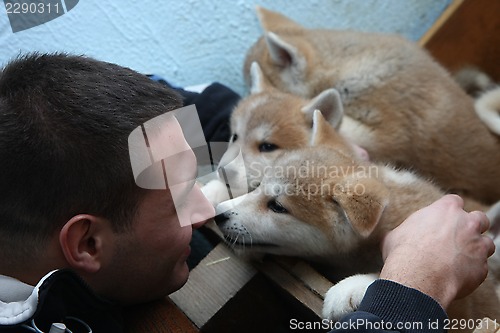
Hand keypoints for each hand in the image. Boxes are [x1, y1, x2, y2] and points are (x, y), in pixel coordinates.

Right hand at [380, 194, 494, 308]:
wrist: (417, 277)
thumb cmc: (404, 253)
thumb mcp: (395, 235)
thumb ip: (405, 231)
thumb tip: (395, 236)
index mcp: (445, 210)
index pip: (455, 201)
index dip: (450, 211)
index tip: (443, 220)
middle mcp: (467, 223)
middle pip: (480, 218)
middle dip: (472, 227)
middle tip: (458, 238)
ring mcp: (477, 246)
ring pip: (487, 244)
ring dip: (476, 250)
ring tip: (459, 259)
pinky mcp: (481, 268)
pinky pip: (481, 268)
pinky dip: (472, 271)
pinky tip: (457, 276)